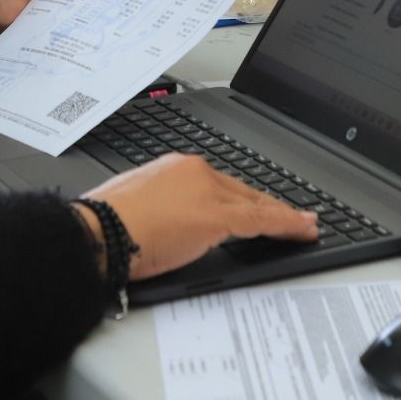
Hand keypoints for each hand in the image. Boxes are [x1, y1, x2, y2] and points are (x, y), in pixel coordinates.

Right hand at [76, 154, 318, 281]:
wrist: (97, 232)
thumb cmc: (103, 224)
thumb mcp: (136, 205)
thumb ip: (161, 206)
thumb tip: (169, 221)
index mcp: (174, 167)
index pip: (218, 183)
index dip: (241, 196)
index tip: (253, 203)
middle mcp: (194, 172)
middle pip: (241, 191)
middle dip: (267, 204)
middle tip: (292, 216)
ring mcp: (207, 192)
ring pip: (254, 204)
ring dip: (282, 215)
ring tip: (303, 225)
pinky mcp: (216, 217)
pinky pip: (262, 220)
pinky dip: (287, 224)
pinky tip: (302, 229)